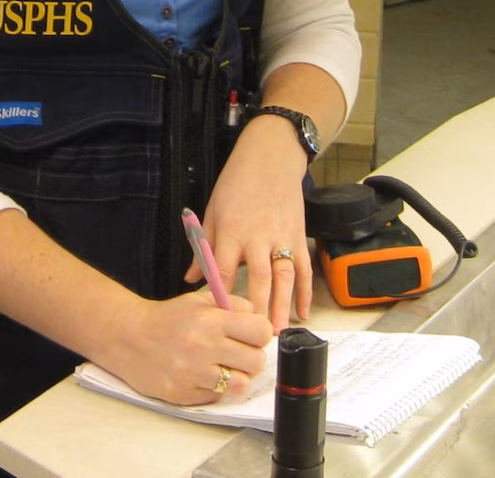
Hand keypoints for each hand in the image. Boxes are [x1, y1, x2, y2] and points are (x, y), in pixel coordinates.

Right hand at [103, 293, 271, 405]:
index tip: (250, 336)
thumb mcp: (199, 300)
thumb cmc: (167, 318)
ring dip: (235, 377)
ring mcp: (192, 374)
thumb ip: (232, 304)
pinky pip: (216, 397)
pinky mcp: (182, 395)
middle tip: (236, 354)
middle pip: (256, 362)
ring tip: (222, 368)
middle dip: (250, 358)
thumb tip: (259, 317)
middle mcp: (203, 347)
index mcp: (211, 321)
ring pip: (240, 385)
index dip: (259, 334)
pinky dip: (213, 389)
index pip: (261, 332)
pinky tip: (201, 376)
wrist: (127, 337)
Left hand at [194, 117, 312, 328]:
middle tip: (252, 336)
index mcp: (231, 231)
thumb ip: (203, 247)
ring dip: (281, 305)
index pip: (223, 270)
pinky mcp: (298, 235)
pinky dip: (305, 291)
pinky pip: (303, 268)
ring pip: (283, 276)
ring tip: (277, 332)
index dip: (220, 296)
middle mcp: (257, 236)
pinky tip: (303, 312)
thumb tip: (190, 279)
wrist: (271, 157)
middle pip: (257, 278)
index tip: (218, 320)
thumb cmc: (237, 183)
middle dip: (255, 308)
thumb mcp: (212, 211)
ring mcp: (281, 237)